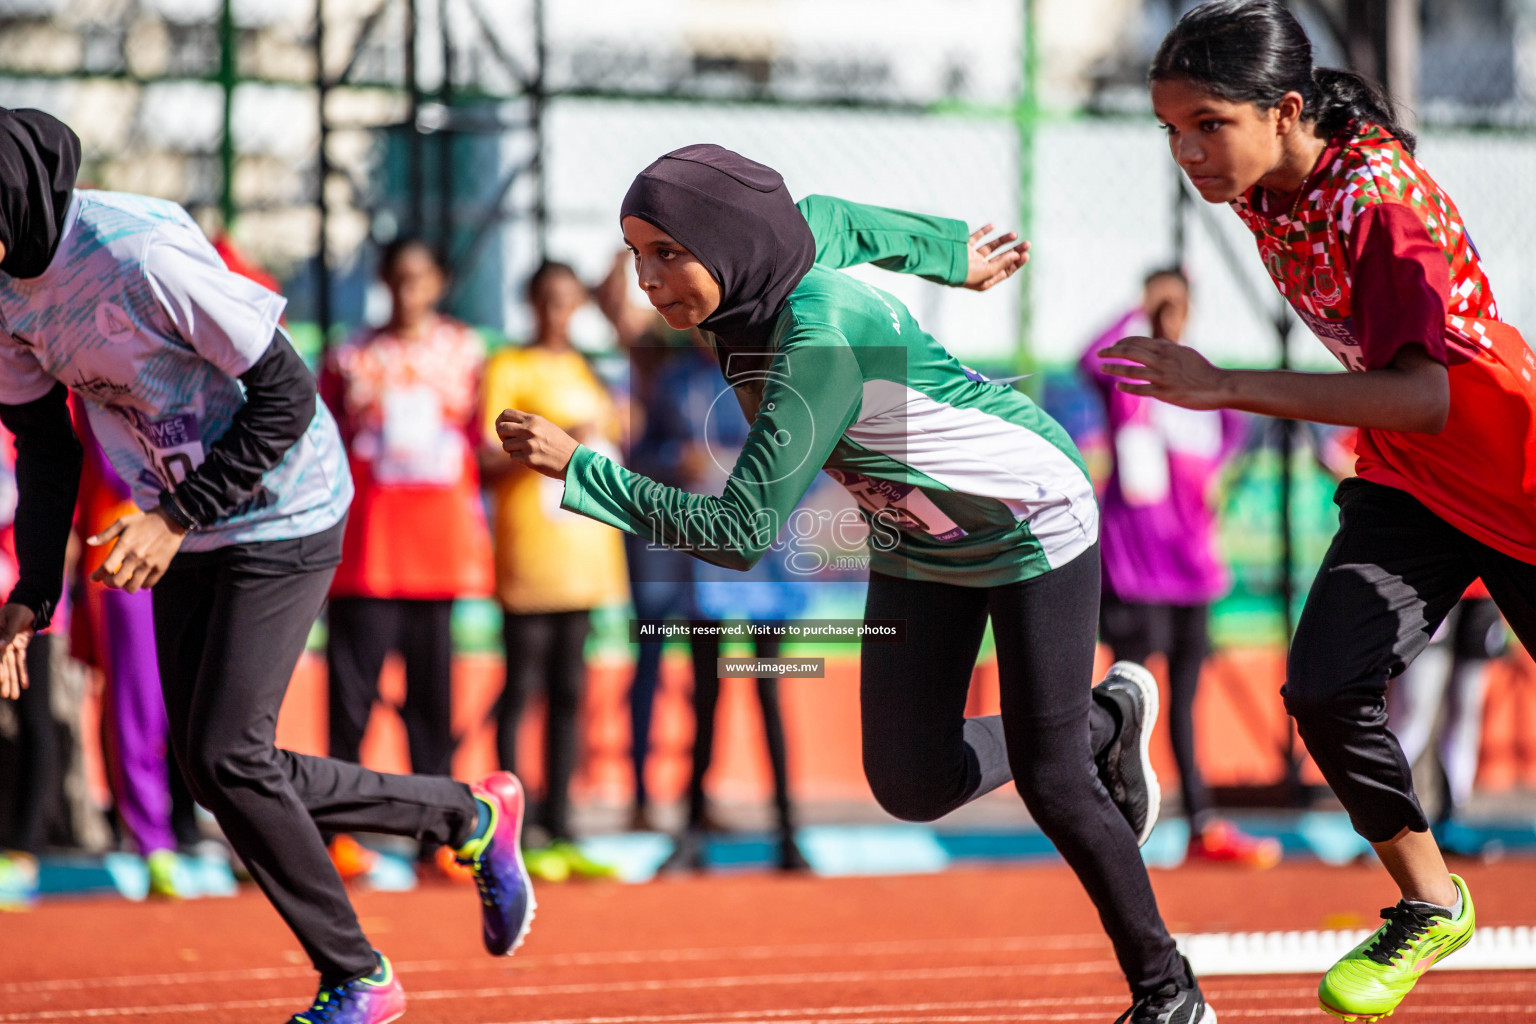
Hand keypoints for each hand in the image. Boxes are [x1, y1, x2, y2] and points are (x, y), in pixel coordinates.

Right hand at [0, 603, 33, 699]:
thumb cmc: (18, 609)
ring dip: (14, 681)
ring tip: (13, 696)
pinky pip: (21, 661)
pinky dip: (23, 673)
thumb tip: (1, 646)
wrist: (27, 604)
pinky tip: (25, 685)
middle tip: (6, 696)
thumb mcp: (14, 619)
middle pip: (3, 666)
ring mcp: (10, 647)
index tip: (1, 682)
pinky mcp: (20, 647)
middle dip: (5, 681)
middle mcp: (2, 645)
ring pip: (12, 667)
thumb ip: (8, 633)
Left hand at [87, 508, 187, 591]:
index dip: (97, 576)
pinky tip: (138, 578)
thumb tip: (89, 542)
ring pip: (132, 587)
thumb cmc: (145, 520)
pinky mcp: (161, 567)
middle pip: (117, 581)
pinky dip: (141, 584)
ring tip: (124, 580)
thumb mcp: (123, 522)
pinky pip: (148, 584)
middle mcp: (136, 557)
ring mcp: (150, 564)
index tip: (93, 577)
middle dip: (109, 583)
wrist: (172, 520)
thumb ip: (105, 534)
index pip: (106, 568)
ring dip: (125, 586)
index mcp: (125, 546)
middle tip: (109, 579)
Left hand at [495, 409, 579, 478]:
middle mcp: (530, 430)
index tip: (502, 428)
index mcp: (533, 419)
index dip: (500, 421)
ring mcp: (529, 445)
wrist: (573, 460)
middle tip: (509, 441)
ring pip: (505, 445)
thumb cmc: (559, 443)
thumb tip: (505, 424)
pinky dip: (518, 458)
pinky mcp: (529, 459)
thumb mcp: (544, 426)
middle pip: (501, 428)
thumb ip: (527, 423)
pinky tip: (530, 458)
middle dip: (502, 436)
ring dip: (511, 449)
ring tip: (524, 451)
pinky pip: (512, 457)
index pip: (506, 414)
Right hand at [962, 223, 1029, 290]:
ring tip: (1014, 234)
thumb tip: (1016, 255)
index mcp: (985, 280)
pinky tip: (993, 226)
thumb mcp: (987, 272)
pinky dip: (984, 231)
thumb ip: (1002, 263)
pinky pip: (976, 237)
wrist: (942, 265)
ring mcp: (972, 257)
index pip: (1005, 271)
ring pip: (991, 247)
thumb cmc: (965, 274)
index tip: (1026, 255)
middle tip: (1027, 244)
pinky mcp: (964, 247)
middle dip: (1014, 251)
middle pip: (1001, 259)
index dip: (1016, 263)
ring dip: (1003, 241)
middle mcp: (979, 269)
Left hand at [1098, 336, 1230, 409]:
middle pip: (1130, 353)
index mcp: (1167, 349)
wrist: (1218, 386)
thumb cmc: (1202, 370)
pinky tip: (1118, 385)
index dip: (1122, 343)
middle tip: (1100, 354)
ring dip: (1114, 369)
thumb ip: (1168, 348)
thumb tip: (1155, 343)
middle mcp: (1162, 361)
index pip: (1138, 342)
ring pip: (1131, 371)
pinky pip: (1141, 389)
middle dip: (1112, 352)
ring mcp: (1162, 377)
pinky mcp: (1164, 393)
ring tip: (1103, 368)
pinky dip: (1127, 387)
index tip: (1113, 346)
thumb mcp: (1185, 353)